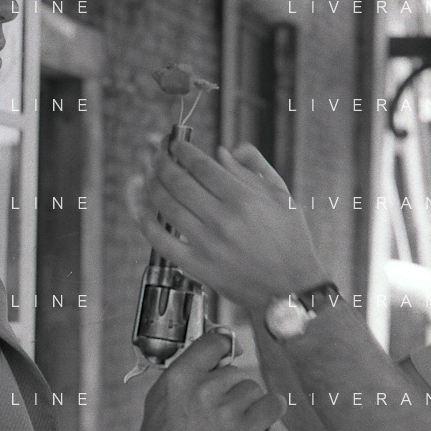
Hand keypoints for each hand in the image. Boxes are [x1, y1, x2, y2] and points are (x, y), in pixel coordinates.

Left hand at [127, 141, 329, 311]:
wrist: (291, 288)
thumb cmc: (290, 238)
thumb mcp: (282, 195)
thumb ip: (253, 167)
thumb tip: (220, 151)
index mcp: (243, 199)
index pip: (200, 165)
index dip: (181, 149)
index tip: (174, 142)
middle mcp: (222, 219)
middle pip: (177, 181)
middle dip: (160, 160)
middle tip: (153, 151)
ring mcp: (206, 244)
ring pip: (165, 205)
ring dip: (150, 183)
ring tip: (146, 172)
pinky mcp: (196, 266)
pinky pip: (159, 240)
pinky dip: (144, 220)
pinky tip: (139, 205)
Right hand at [137, 330, 285, 430]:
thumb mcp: (162, 392)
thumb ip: (190, 369)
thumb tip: (223, 349)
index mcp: (181, 376)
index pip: (215, 343)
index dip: (225, 346)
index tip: (229, 352)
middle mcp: (205, 390)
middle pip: (235, 372)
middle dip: (228, 387)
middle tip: (217, 406)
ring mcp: (227, 413)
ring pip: (252, 389)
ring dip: (244, 402)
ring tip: (230, 419)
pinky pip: (272, 406)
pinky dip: (269, 408)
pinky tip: (262, 413)